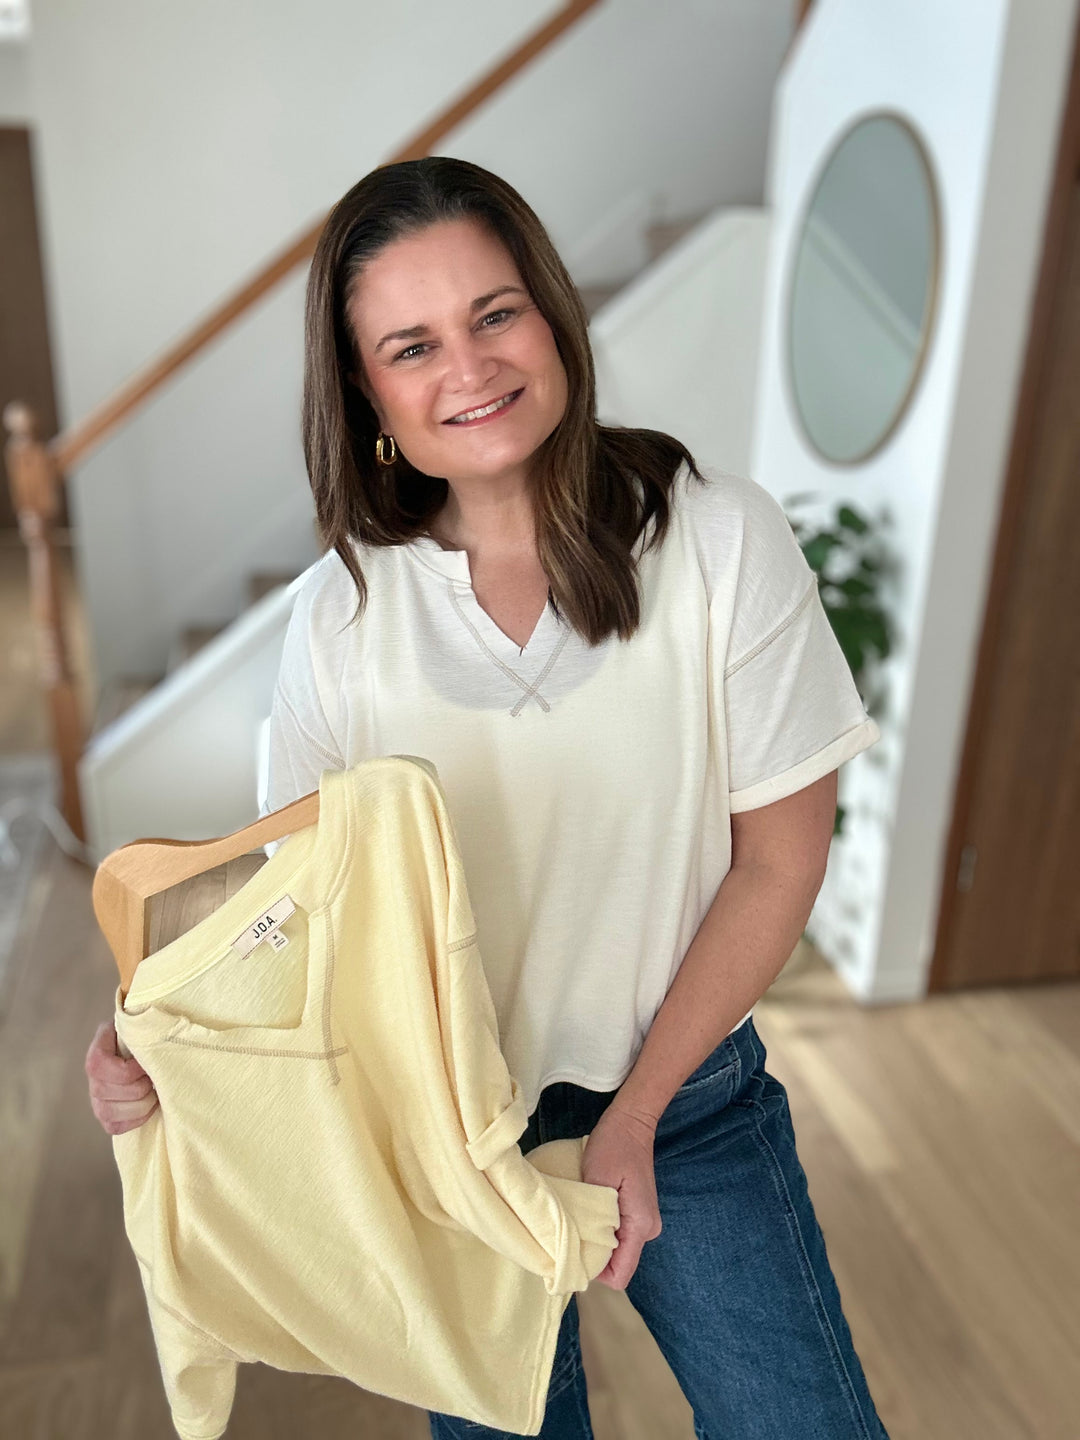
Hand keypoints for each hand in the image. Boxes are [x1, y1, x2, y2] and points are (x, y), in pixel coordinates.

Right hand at [85, 1018, 159, 1134]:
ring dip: (142, 1104)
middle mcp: (92, 1079)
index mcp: (97, 1054)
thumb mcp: (138, 1025)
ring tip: (154, 1090)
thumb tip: (147, 1019)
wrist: (143, 1055)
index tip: (146, 1064)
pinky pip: (117, 1127)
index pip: (100, 1066)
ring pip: (113, 1113)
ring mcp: (97, 1101)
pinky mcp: (106, 1119)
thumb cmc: (144, 1039)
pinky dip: (138, 1118)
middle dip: (141, 1087)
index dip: (128, 1070)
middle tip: (155, 1078)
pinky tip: (149, 1104)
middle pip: (111, 1093)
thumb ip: (136, 1024)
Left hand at [580, 1107, 661, 1289]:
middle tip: (569, 1234)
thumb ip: (593, 1218)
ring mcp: (644, 1222)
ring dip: (596, 1242)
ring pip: (617, 1250)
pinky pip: (619, 1235)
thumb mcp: (598, 1180)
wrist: (631, 1122)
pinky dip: (602, 1230)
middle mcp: (647, 1230)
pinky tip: (587, 1214)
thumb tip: (582, 1250)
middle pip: (617, 1264)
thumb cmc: (614, 1146)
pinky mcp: (638, 1213)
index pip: (619, 1276)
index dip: (594, 1273)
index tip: (572, 1255)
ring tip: (577, 1221)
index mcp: (640, 1226)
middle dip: (593, 1256)